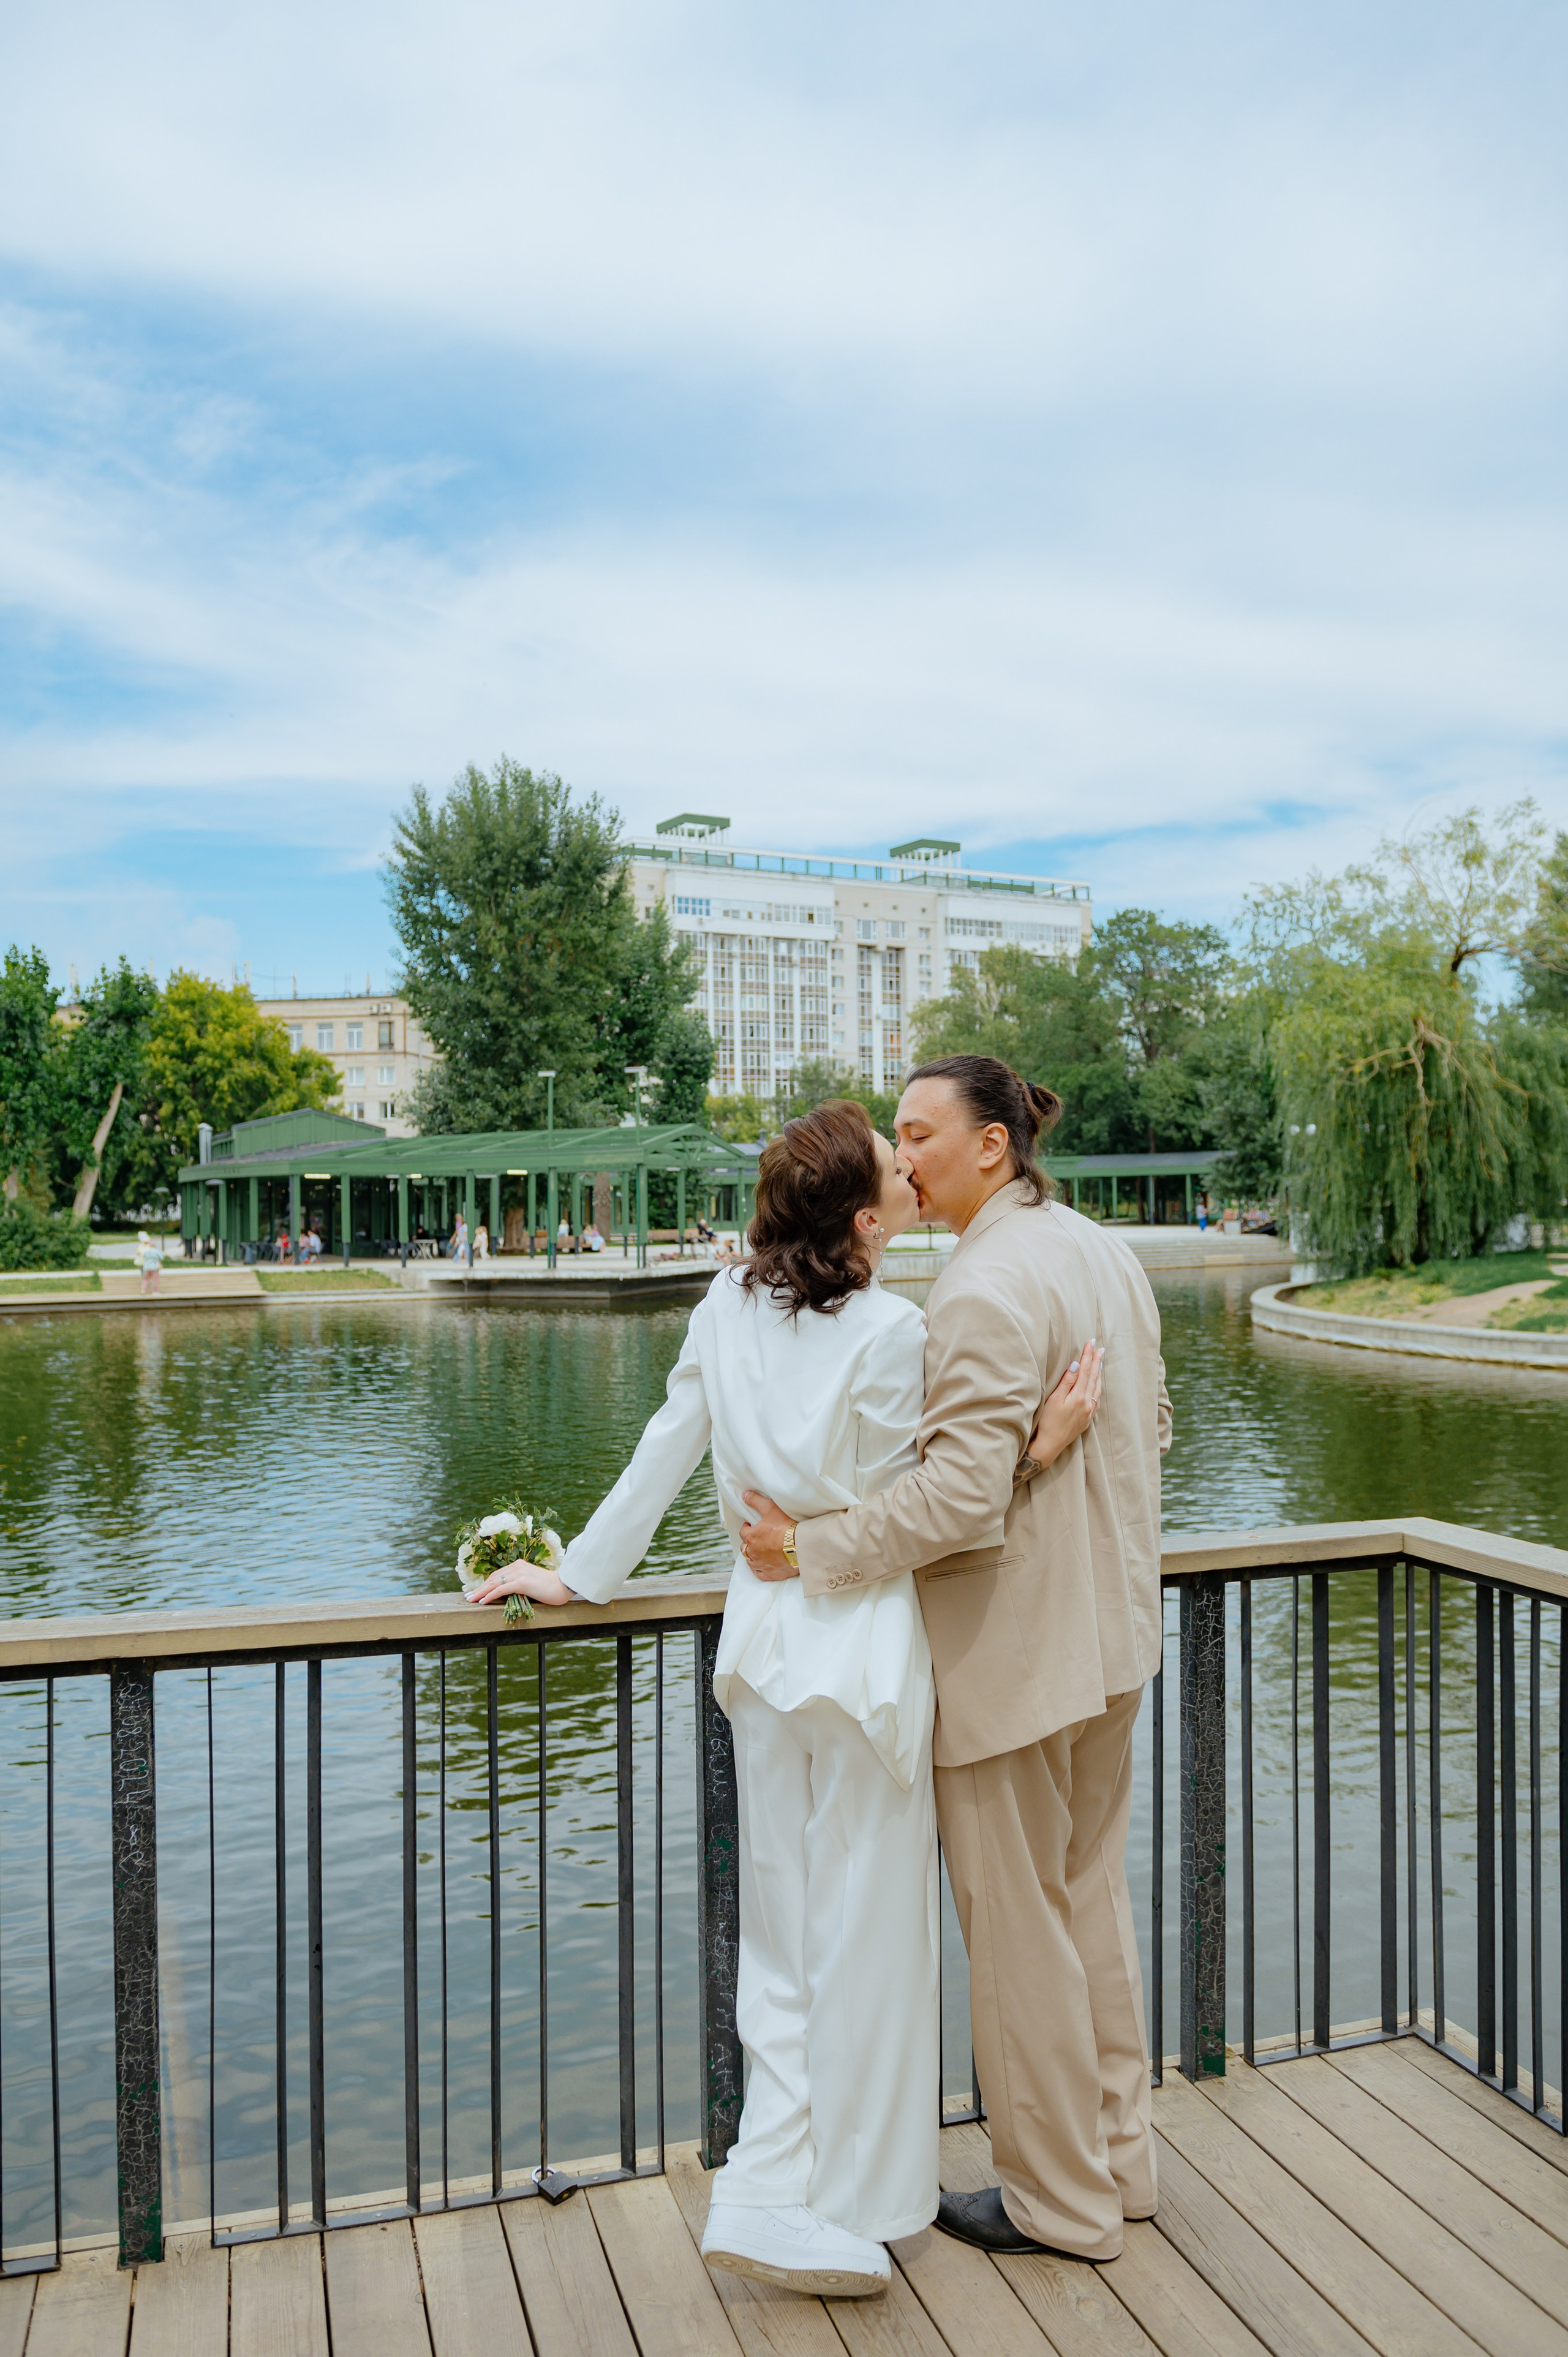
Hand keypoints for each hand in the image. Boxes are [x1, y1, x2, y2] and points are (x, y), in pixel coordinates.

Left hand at [467, 1558, 575, 1609]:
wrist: (564, 1585)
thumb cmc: (551, 1587)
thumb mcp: (532, 1583)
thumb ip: (520, 1585)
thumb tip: (508, 1594)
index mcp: (519, 1565)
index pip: (497, 1575)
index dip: (485, 1584)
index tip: (476, 1591)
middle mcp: (517, 1566)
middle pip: (492, 1578)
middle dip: (479, 1588)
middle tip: (468, 1596)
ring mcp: (518, 1573)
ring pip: (493, 1583)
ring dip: (480, 1592)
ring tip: (471, 1600)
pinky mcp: (521, 1582)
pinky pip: (500, 1589)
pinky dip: (490, 1595)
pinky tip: (483, 1601)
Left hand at [740, 1491, 798, 1580]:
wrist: (801, 1546)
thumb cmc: (786, 1527)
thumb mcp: (770, 1508)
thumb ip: (756, 1501)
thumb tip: (744, 1495)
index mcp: (751, 1537)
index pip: (743, 1532)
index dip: (747, 1527)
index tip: (751, 1525)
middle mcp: (753, 1552)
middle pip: (745, 1547)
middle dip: (749, 1542)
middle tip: (757, 1538)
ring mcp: (761, 1564)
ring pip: (750, 1561)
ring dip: (752, 1556)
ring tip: (759, 1551)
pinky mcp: (770, 1574)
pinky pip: (759, 1574)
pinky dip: (759, 1570)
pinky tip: (762, 1566)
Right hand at [1020, 1339, 1103, 1477]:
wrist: (1051, 1444)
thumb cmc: (1048, 1421)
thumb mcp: (1055, 1399)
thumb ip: (1067, 1381)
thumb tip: (1076, 1364)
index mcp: (1079, 1396)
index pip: (1085, 1370)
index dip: (1087, 1355)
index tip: (1090, 1342)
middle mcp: (1088, 1403)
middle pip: (1093, 1377)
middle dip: (1096, 1360)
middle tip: (1100, 1347)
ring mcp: (1089, 1411)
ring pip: (1097, 1387)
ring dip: (1099, 1372)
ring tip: (1100, 1361)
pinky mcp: (1088, 1417)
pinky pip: (1097, 1397)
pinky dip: (1098, 1386)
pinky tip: (1097, 1382)